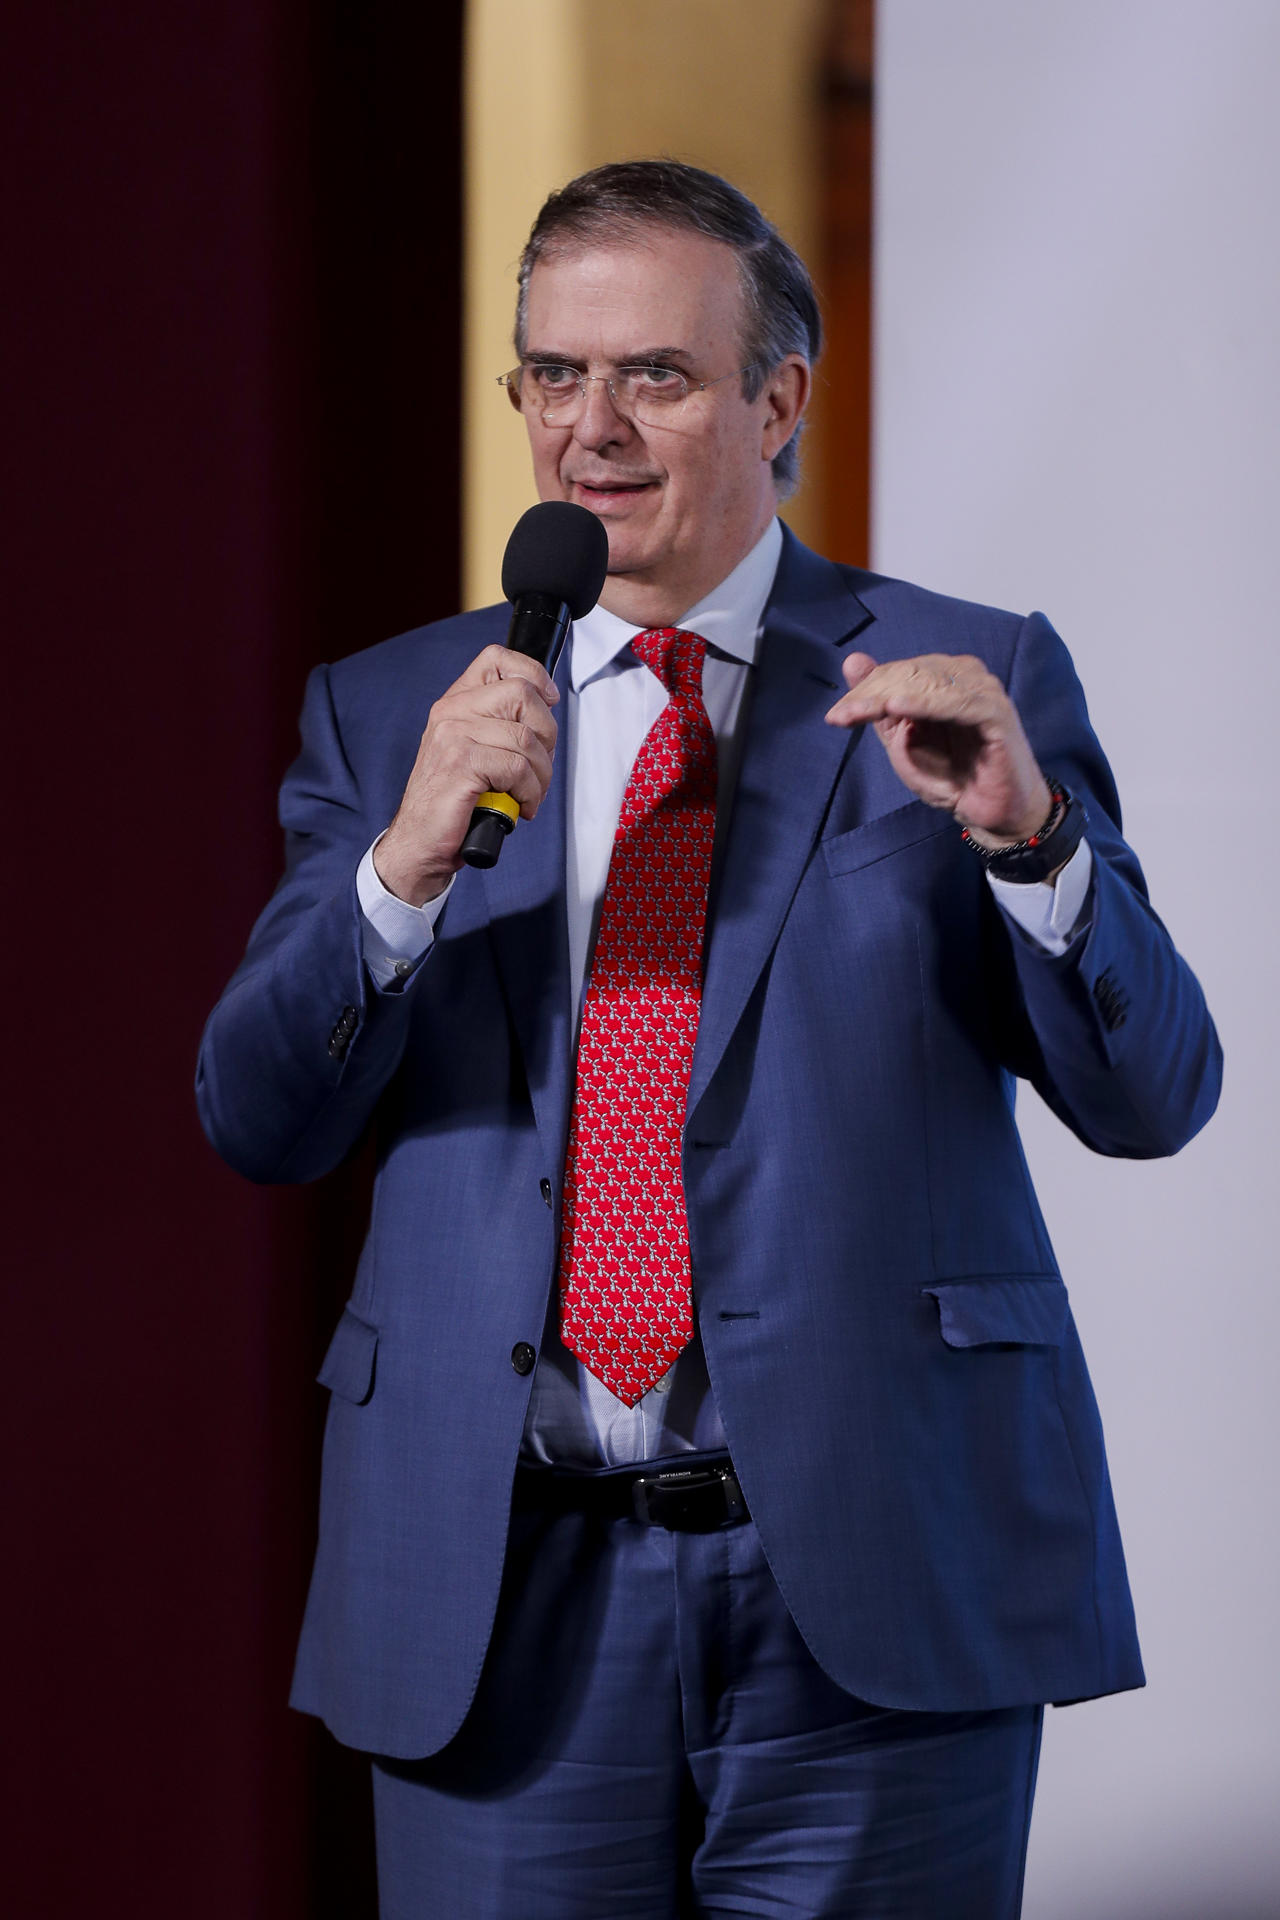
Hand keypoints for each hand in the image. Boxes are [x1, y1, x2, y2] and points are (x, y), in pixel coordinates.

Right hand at [374, 646, 559, 904]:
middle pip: (523, 694)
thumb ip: (500, 725)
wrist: (419, 842)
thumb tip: (547, 706)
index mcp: (456, 703)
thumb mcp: (475, 752)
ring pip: (527, 738)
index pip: (496, 659)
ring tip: (528, 795)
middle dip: (547, 736)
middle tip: (539, 768)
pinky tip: (519, 806)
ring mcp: (454, 735)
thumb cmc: (453, 802)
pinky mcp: (461, 763)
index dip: (534, 674)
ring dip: (541, 775)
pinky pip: (518, 767)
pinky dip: (529, 792)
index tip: (548, 702)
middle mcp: (451, 712)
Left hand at [825, 652, 1051, 844]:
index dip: (863, 690)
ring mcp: (982, 691)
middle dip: (870, 694)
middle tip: (841, 716)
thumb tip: (852, 660)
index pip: (895, 672)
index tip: (835, 716)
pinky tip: (898, 707)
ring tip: (859, 713)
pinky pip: (957, 702)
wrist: (991, 811)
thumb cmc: (950, 776)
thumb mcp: (904, 741)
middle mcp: (964, 675)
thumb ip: (880, 704)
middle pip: (907, 673)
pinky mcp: (996, 712)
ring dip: (888, 697)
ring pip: (927, 683)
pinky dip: (926, 703)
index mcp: (943, 676)